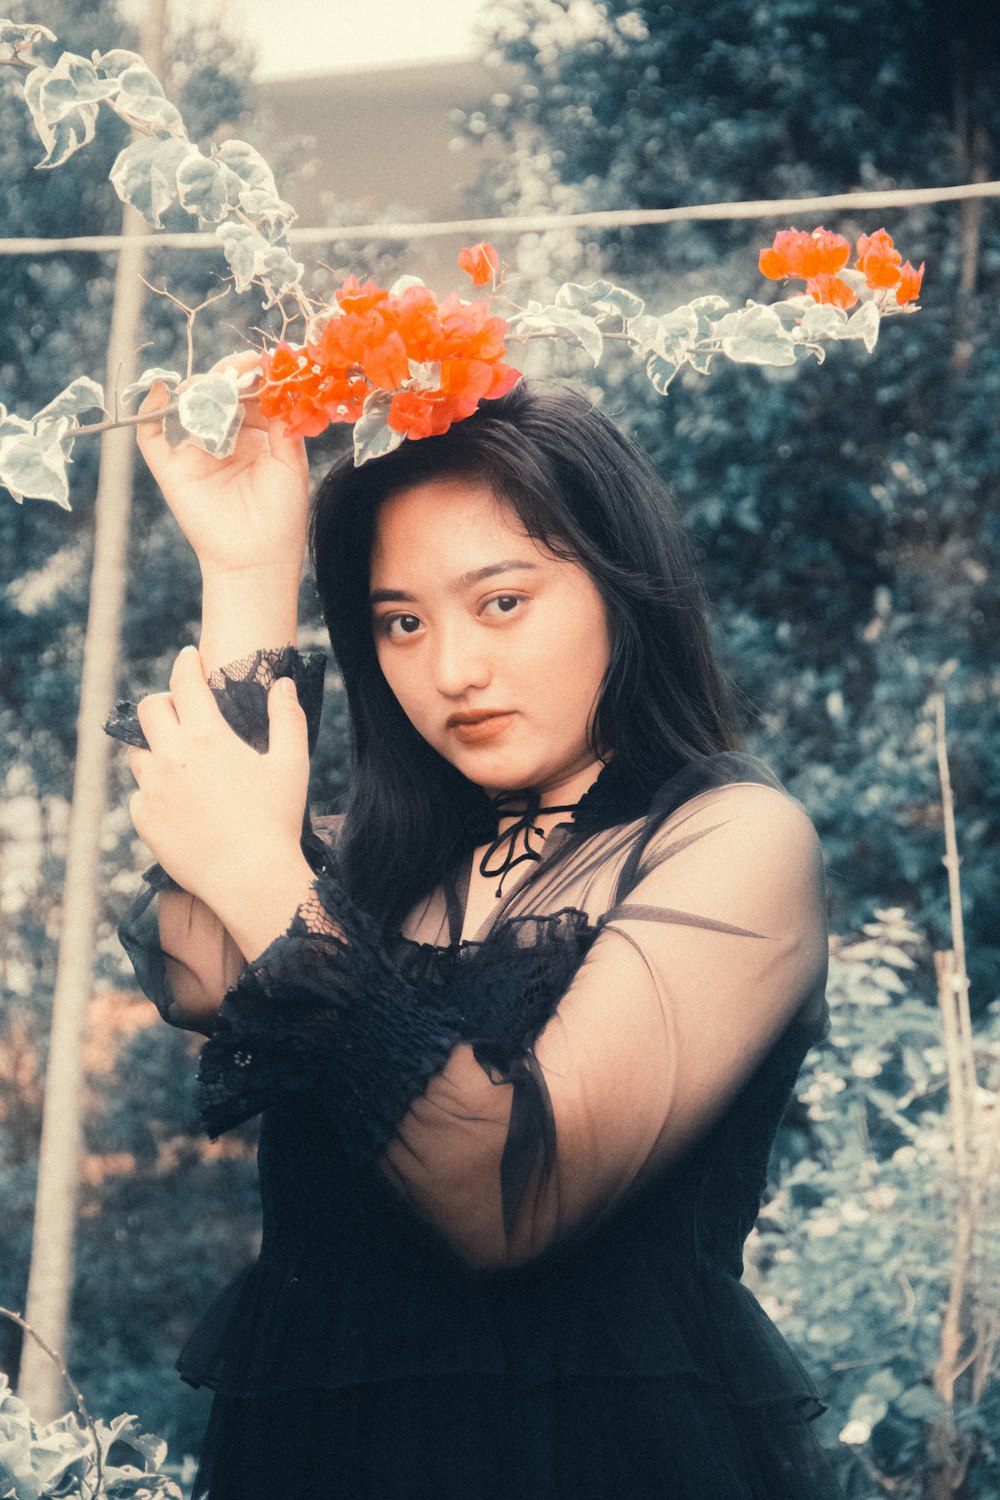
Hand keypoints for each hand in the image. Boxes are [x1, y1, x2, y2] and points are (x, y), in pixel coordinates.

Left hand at [127, 646, 314, 954]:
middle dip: (163, 702)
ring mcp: (152, 790)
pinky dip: (154, 791)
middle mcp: (172, 757)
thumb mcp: (292, 764)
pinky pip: (139, 795)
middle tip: (179, 709)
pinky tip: (178, 801)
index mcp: (208, 737)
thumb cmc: (277, 821)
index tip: (189, 657)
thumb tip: (284, 683)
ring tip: (177, 758)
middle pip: (148, 710)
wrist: (251, 879)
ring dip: (155, 747)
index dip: (186, 663)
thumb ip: (288, 718)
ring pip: (137, 752)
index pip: (184, 683)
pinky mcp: (144, 820)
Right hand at [136, 351, 309, 578]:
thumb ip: (283, 423)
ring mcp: (194, 453)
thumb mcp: (291, 463)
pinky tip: (162, 392)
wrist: (258, 560)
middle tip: (241, 367)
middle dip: (228, 377)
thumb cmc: (281, 516)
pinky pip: (151, 435)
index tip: (263, 362)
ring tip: (219, 386)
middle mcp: (221, 441)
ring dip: (201, 389)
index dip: (253, 377)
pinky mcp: (171, 469)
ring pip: (188, 407)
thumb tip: (281, 384)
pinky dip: (149, 410)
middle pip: (216, 395)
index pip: (247, 396)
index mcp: (253, 438)